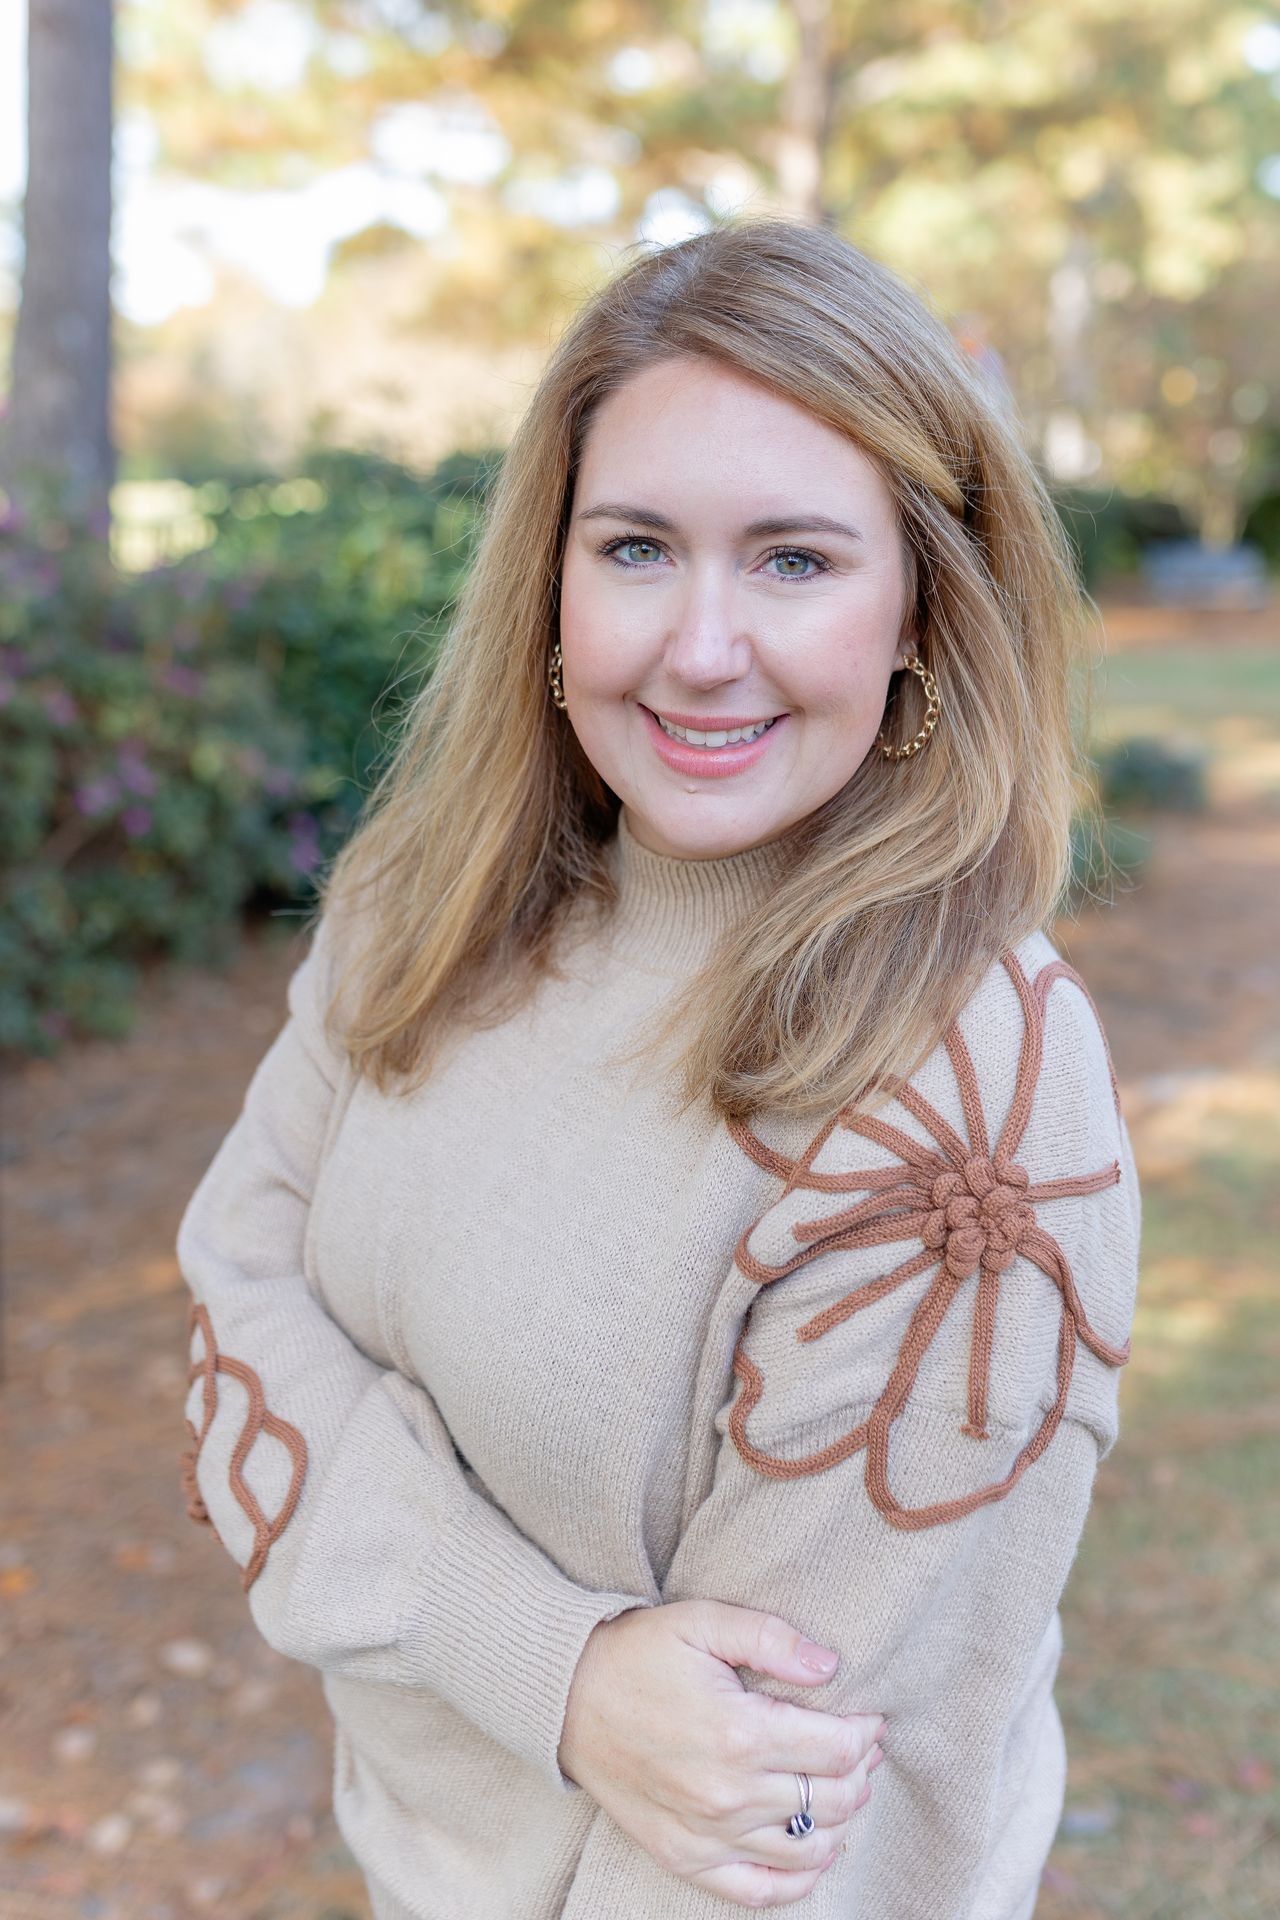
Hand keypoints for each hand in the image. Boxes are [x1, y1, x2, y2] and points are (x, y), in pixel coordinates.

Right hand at [559, 1599, 885, 1907]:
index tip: (869, 1716)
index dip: (865, 1732)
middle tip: (860, 1749)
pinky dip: (798, 1881)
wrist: (566, 1697)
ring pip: (808, 1850)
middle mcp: (728, 1795)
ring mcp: (707, 1835)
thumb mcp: (703, 1622)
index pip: (838, 1749)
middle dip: (860, 1773)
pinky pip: (759, 1892)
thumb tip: (830, 1665)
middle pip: (833, 1800)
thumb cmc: (637, 1653)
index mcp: (739, 1733)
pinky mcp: (684, 1858)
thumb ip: (771, 1639)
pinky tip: (813, 1853)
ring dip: (840, 1822)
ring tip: (840, 1789)